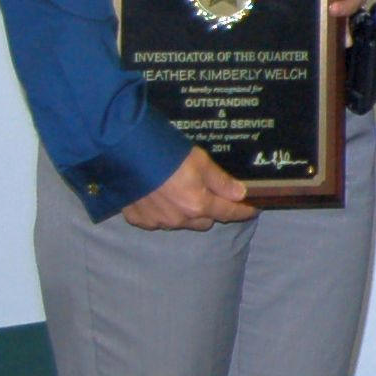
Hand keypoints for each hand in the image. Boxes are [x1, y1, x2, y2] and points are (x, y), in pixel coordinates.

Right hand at [124, 147, 253, 228]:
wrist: (124, 155)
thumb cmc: (166, 153)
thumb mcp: (200, 161)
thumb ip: (220, 181)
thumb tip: (240, 194)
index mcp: (198, 205)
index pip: (228, 212)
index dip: (243, 211)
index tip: (252, 209)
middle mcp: (179, 219)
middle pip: (205, 221)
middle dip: (210, 210)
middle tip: (208, 193)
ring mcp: (157, 221)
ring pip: (181, 222)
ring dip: (186, 212)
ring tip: (179, 192)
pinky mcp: (138, 219)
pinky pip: (157, 221)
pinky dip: (161, 212)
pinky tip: (157, 196)